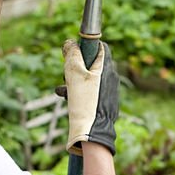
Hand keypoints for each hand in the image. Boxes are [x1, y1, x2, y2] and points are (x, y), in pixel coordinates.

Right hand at [60, 40, 119, 155]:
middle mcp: (111, 77)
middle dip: (75, 67)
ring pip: (88, 79)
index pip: (100, 46)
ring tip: (62, 90)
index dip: (85, 46)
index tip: (73, 52)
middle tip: (65, 74)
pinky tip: (68, 100)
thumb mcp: (74, 74)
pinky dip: (79, 93)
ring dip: (73, 82)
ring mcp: (109, 90)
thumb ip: (72, 56)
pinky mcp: (105, 102)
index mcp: (106, 67)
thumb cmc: (84, 101)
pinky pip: (90, 92)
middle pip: (92, 64)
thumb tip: (70, 42)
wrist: (94, 131)